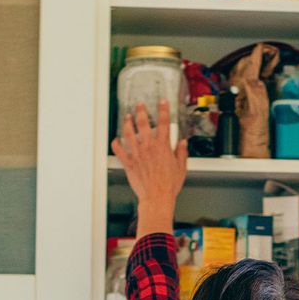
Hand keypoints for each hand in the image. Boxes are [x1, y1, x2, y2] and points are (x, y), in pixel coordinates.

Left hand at [112, 99, 186, 237]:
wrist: (156, 197)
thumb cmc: (169, 185)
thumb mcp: (181, 168)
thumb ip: (181, 153)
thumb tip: (183, 144)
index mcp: (162, 147)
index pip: (164, 123)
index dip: (163, 110)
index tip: (162, 102)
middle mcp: (148, 147)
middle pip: (143, 124)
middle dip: (141, 111)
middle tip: (139, 105)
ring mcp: (137, 154)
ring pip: (129, 133)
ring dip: (127, 123)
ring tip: (127, 117)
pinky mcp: (129, 163)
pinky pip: (119, 151)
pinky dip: (116, 144)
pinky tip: (116, 140)